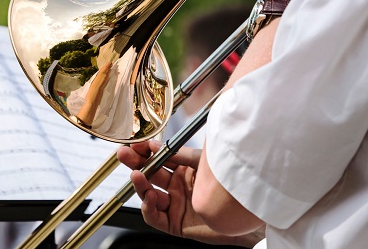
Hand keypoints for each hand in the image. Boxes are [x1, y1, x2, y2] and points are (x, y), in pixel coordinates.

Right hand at [118, 141, 263, 246]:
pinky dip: (149, 208)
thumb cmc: (228, 185)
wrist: (244, 212)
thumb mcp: (203, 163)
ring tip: (137, 175)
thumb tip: (159, 145)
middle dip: (135, 163)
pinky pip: (155, 217)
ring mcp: (175, 204)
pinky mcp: (175, 223)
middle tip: (124, 154)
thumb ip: (182, 155)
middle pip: (149, 174)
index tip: (136, 143)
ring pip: (149, 194)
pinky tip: (150, 198)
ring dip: (140, 185)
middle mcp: (176, 186)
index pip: (158, 159)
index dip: (145, 151)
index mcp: (182, 170)